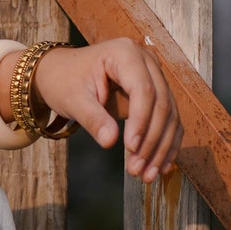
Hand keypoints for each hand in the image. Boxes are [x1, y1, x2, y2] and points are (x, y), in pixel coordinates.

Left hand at [31, 39, 182, 182]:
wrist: (61, 73)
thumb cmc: (64, 81)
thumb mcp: (73, 99)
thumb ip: (92, 119)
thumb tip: (110, 142)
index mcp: (125, 54)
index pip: (143, 90)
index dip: (141, 122)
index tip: (131, 149)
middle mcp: (147, 61)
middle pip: (161, 104)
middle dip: (152, 141)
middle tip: (138, 170)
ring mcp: (154, 76)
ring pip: (169, 115)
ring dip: (161, 148)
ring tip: (147, 175)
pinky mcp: (156, 92)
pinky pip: (168, 120)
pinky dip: (165, 144)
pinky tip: (160, 167)